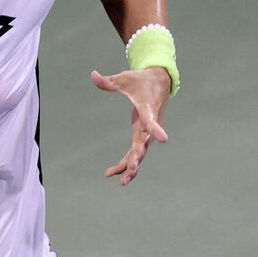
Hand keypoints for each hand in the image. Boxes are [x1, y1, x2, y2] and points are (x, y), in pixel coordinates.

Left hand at [90, 67, 171, 185]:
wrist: (159, 83)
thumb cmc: (141, 80)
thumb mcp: (125, 78)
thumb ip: (108, 81)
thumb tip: (92, 74)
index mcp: (148, 109)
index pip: (152, 120)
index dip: (156, 129)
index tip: (164, 139)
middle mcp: (150, 124)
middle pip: (145, 143)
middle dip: (138, 156)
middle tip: (132, 168)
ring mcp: (147, 133)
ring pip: (140, 153)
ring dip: (131, 167)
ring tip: (120, 181)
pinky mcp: (142, 136)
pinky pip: (135, 153)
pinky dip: (125, 163)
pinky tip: (111, 173)